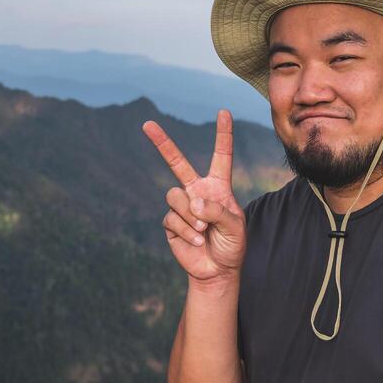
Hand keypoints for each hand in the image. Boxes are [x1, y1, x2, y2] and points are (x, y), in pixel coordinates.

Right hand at [142, 109, 246, 283]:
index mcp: (217, 187)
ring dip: (191, 216)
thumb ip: (218, 211)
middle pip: (177, 163)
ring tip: (204, 231)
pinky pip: (172, 218)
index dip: (223, 134)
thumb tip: (194, 202)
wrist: (217, 271)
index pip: (220, 156)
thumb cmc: (232, 246)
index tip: (224, 112)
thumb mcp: (235, 227)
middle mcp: (197, 192)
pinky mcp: (171, 223)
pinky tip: (197, 241)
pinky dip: (187, 231)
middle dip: (162, 143)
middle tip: (147, 124)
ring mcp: (182, 206)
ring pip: (175, 196)